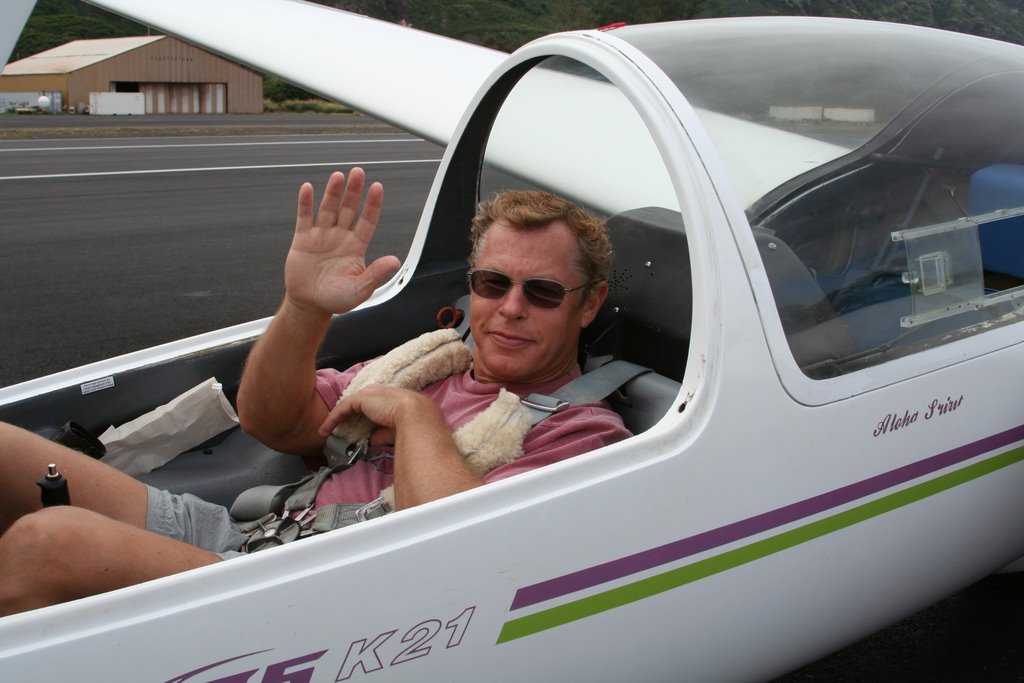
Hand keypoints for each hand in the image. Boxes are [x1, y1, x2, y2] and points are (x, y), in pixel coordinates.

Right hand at [283, 168, 400, 316]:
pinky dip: (305, 203)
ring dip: (333, 192)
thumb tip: (394, 261)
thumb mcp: (360, 289)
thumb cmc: (337, 299)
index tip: (377, 188)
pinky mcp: (303, 239)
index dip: (372, 204)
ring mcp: (322, 235)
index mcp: (356, 246)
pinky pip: (305, 217)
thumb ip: (376, 274)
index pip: (367, 221)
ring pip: (328, 208)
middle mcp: (340, 236)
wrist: (310, 304)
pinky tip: (307, 188)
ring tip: (338, 176)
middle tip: (358, 172)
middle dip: (354, 191)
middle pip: (349, 208)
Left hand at [318, 385, 426, 439]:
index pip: (372, 404)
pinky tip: (325, 430)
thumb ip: (382, 433)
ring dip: (336, 418)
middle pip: (358, 402)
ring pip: (348, 405)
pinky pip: (342, 409)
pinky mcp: (360, 399)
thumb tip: (372, 440)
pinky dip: (332, 420)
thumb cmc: (412, 423)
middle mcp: (379, 391)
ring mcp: (369, 393)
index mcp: (390, 396)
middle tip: (338, 428)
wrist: (415, 415)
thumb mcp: (395, 430)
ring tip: (326, 431)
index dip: (362, 414)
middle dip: (347, 414)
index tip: (355, 426)